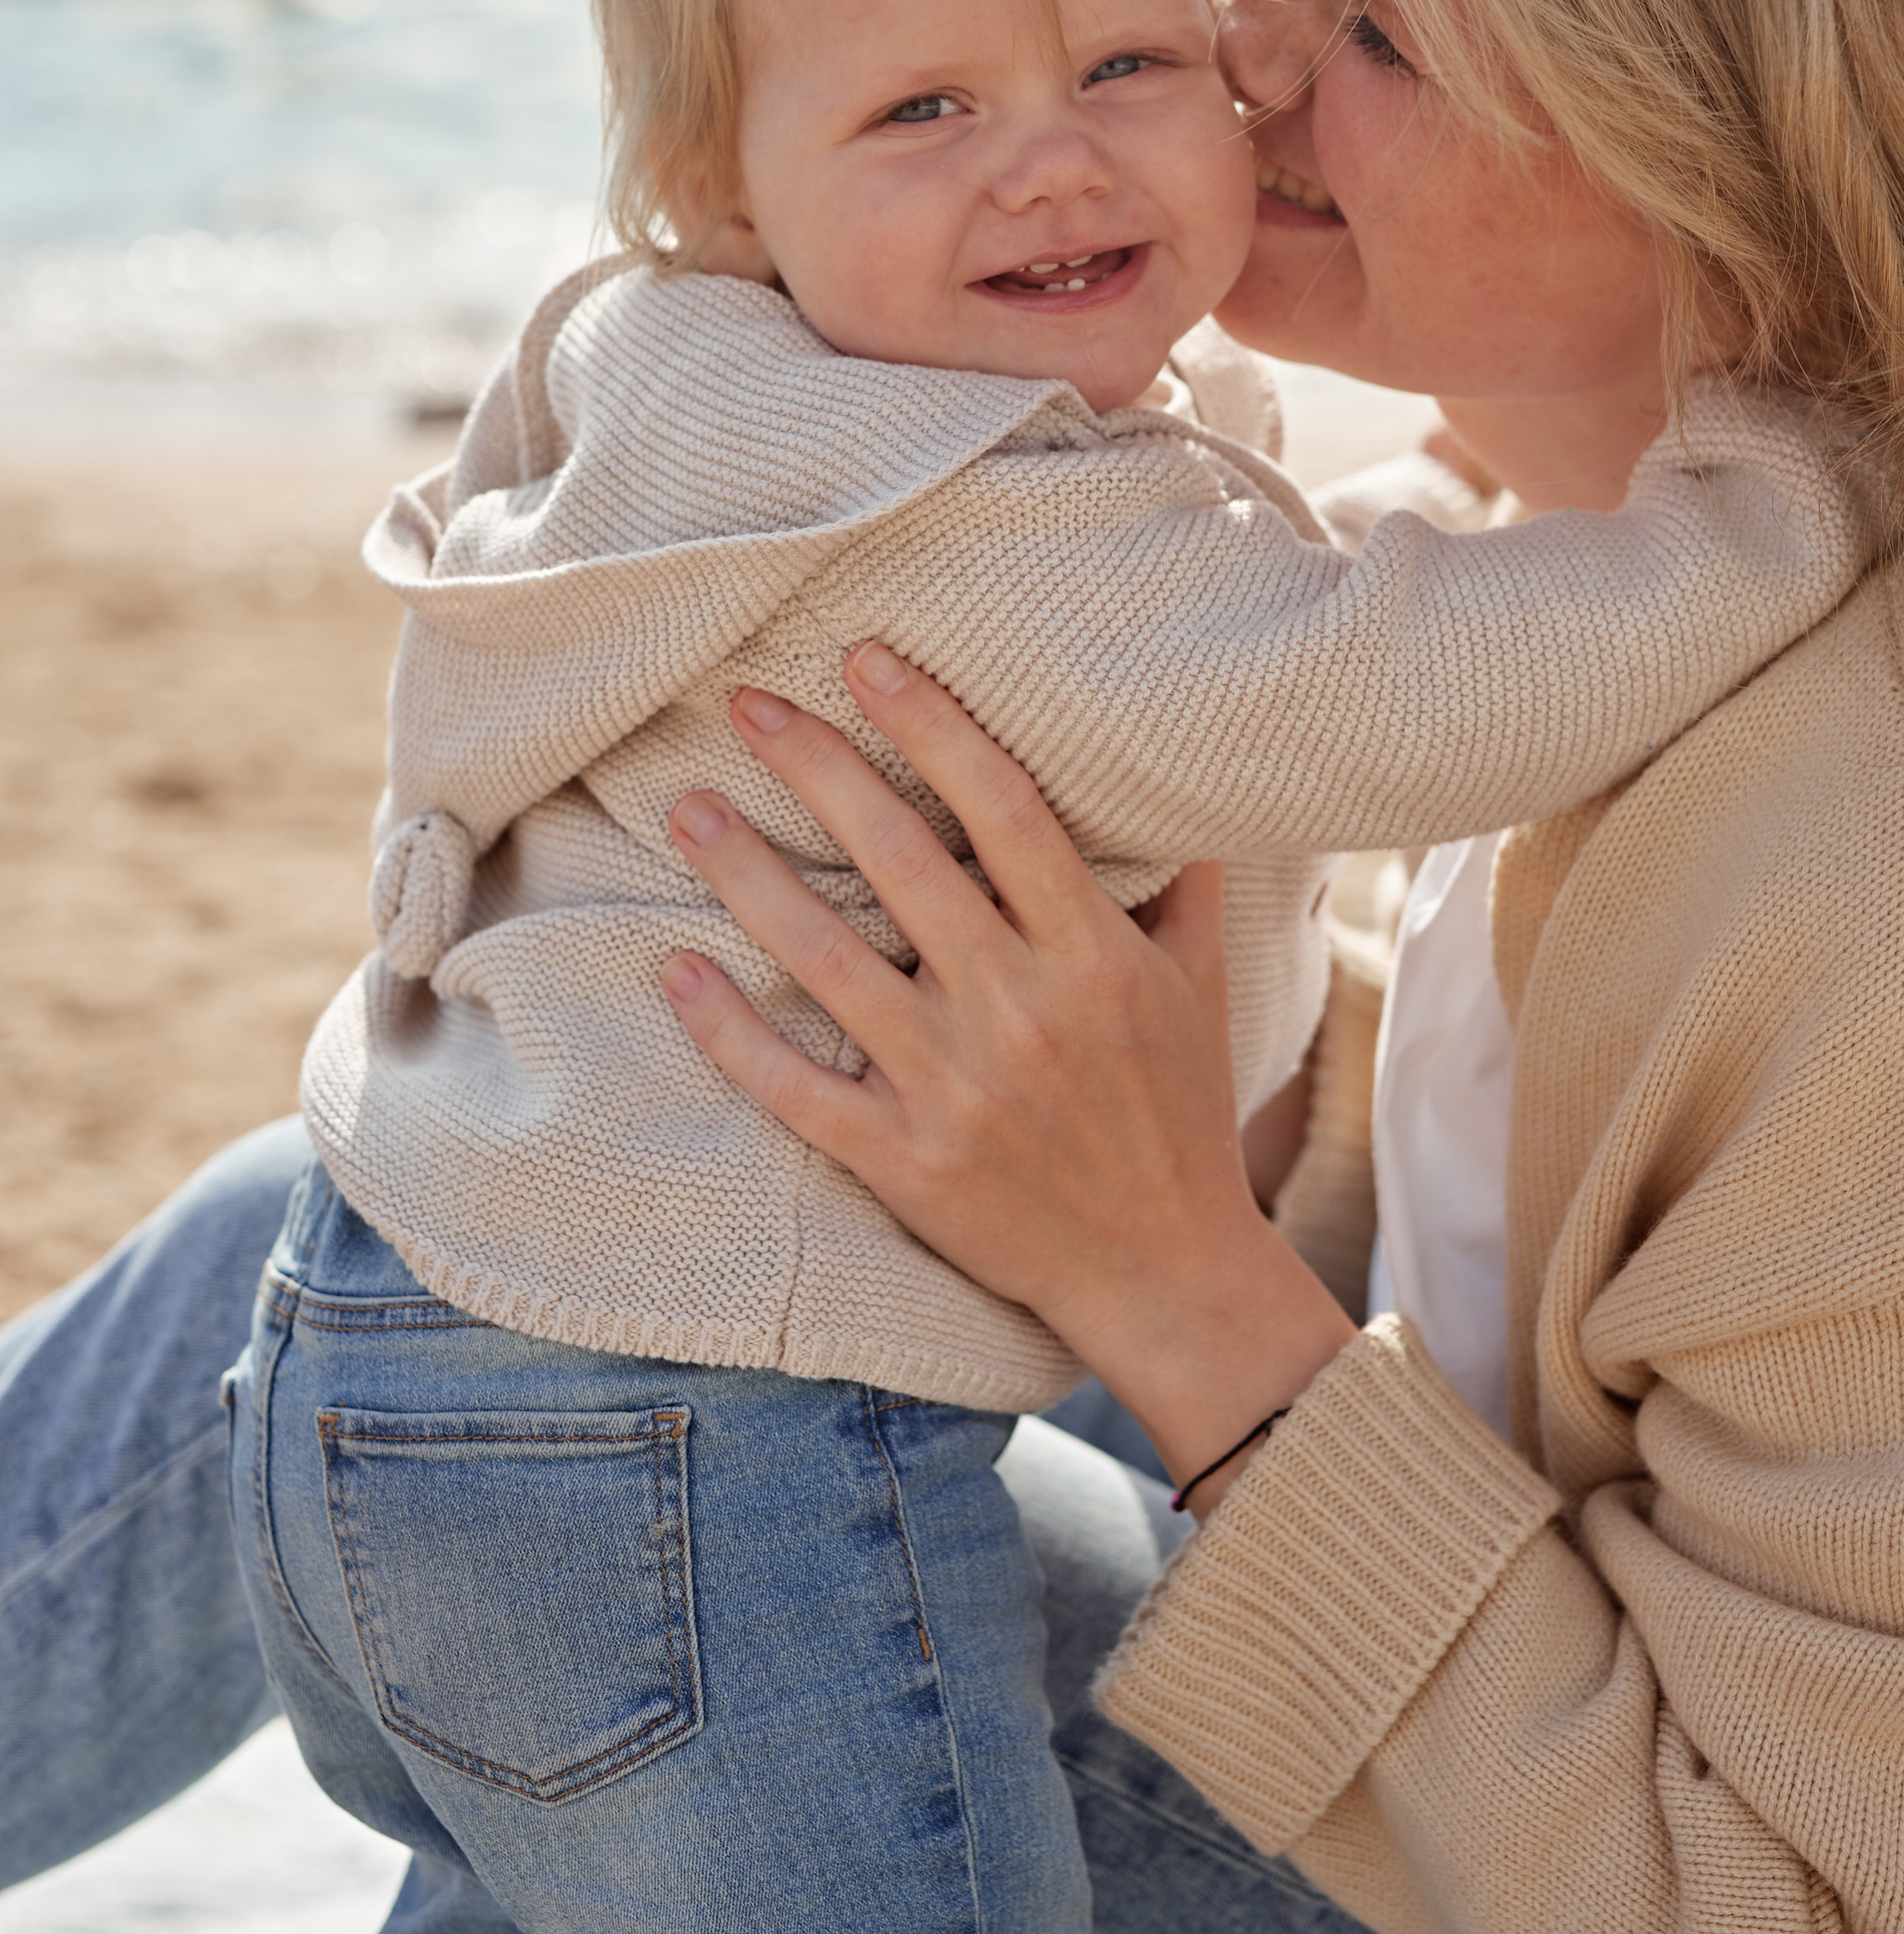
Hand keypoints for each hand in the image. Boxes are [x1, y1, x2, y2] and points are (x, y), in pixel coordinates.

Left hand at [659, 644, 1355, 1503]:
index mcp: (1093, 955)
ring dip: (747, 874)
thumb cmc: (1179, 1115)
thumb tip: (1169, 778)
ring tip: (689, 808)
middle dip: (819, 768)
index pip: (1005, 808)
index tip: (867, 660)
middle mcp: (1018, 1011)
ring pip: (826, 959)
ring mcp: (952, 1089)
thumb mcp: (1201, 986)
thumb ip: (1180, 881)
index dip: (932, 724)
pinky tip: (673, 969)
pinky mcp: (902, 1162)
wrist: (1166, 1273)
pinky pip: (793, 1085)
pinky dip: (728, 1028)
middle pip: (901, 860)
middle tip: (750, 702)